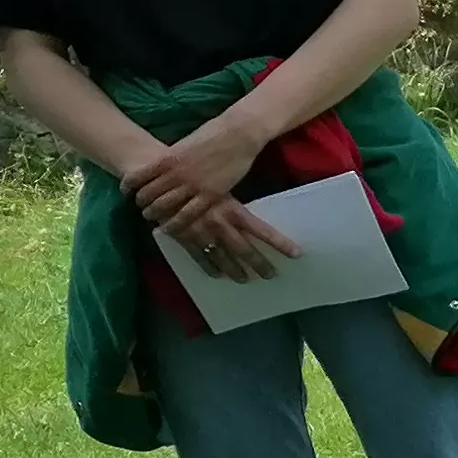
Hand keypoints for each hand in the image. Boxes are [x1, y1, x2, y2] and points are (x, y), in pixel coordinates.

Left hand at [120, 112, 262, 233]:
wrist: (237, 133)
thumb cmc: (212, 134)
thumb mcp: (183, 144)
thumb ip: (171, 158)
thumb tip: (160, 168)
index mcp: (166, 159)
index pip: (136, 177)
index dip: (127, 187)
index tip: (127, 192)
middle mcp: (175, 174)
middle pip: (147, 195)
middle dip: (141, 204)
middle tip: (143, 207)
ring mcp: (192, 186)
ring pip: (164, 207)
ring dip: (154, 215)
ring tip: (153, 218)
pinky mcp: (210, 195)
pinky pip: (187, 215)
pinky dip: (175, 224)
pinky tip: (169, 228)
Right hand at [161, 187, 304, 284]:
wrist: (161, 178)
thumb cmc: (197, 178)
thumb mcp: (222, 186)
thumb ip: (236, 203)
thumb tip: (254, 214)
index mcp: (232, 210)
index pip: (262, 230)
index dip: (279, 242)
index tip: (296, 253)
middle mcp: (219, 224)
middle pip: (244, 250)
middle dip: (259, 264)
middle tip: (271, 275)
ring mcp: (201, 233)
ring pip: (223, 257)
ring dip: (235, 270)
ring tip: (245, 280)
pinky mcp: (184, 238)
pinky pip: (199, 257)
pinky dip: (209, 267)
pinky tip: (217, 275)